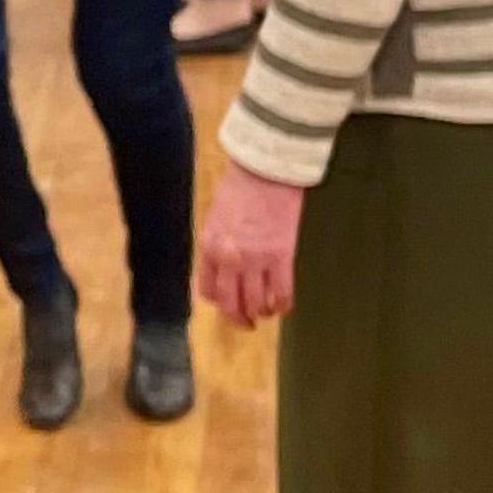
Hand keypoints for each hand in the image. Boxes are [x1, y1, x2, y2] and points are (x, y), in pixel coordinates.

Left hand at [197, 163, 307, 328]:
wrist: (265, 170)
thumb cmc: (240, 188)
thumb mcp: (217, 218)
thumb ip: (219, 245)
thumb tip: (226, 269)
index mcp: (209, 247)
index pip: (208, 289)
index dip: (219, 302)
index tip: (228, 304)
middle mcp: (228, 258)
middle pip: (231, 304)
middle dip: (239, 318)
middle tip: (247, 322)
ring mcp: (255, 260)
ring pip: (257, 304)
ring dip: (262, 313)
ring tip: (267, 312)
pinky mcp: (281, 257)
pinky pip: (282, 294)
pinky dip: (283, 305)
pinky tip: (284, 305)